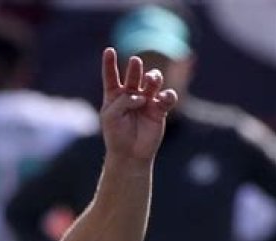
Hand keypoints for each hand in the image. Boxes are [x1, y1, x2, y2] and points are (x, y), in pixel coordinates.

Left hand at [100, 48, 177, 163]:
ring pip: (153, 80)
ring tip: (151, 81)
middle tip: (135, 62)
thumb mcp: (111, 117)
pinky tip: (163, 99)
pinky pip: (167, 97)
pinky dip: (167, 96)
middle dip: (135, 67)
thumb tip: (141, 95)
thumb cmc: (116, 136)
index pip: (112, 76)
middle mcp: (131, 94)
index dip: (110, 63)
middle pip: (134, 74)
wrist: (130, 155)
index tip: (108, 51)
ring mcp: (147, 100)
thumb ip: (122, 101)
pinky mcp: (159, 109)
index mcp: (115, 95)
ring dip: (153, 77)